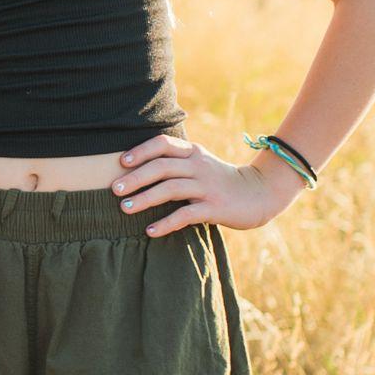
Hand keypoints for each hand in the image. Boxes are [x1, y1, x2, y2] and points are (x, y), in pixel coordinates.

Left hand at [112, 134, 303, 236]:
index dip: (141, 151)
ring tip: (124, 209)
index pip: (163, 144)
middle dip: (136, 178)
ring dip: (145, 199)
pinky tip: (150, 230)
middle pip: (162, 167)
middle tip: (114, 190)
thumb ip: (175, 163)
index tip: (121, 162)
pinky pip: (186, 215)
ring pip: (171, 189)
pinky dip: (166, 223)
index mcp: (193, 152)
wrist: (260, 194)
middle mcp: (199, 166)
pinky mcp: (215, 208)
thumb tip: (135, 169)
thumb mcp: (199, 164)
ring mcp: (208, 187)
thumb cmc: (220, 180)